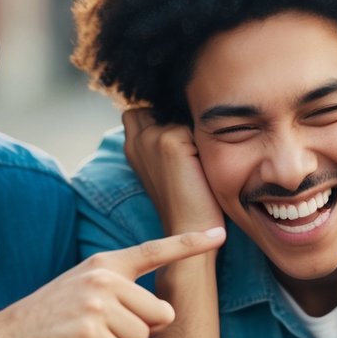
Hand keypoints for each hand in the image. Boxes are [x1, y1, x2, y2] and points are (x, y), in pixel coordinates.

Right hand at [0, 227, 225, 337]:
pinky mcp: (90, 331)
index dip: (191, 243)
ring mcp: (96, 302)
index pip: (155, 250)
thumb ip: (124, 298)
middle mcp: (103, 277)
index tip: (220, 232)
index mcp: (105, 264)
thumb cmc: (48, 325)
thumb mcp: (85, 295)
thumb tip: (166, 317)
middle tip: (96, 333)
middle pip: (161, 316)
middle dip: (137, 334)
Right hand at [123, 108, 224, 234]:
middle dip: (173, 117)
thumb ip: (164, 141)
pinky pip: (194, 125)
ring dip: (192, 130)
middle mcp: (137, 140)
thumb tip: (184, 113)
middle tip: (189, 144)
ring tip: (197, 160)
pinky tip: (204, 166)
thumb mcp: (167, 168)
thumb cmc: (186, 201)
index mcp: (132, 147)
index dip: (160, 118)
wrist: (189, 231)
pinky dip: (203, 141)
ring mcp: (151, 138)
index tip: (179, 140)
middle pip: (157, 106)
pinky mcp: (169, 141)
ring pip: (179, 114)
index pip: (142, 111)